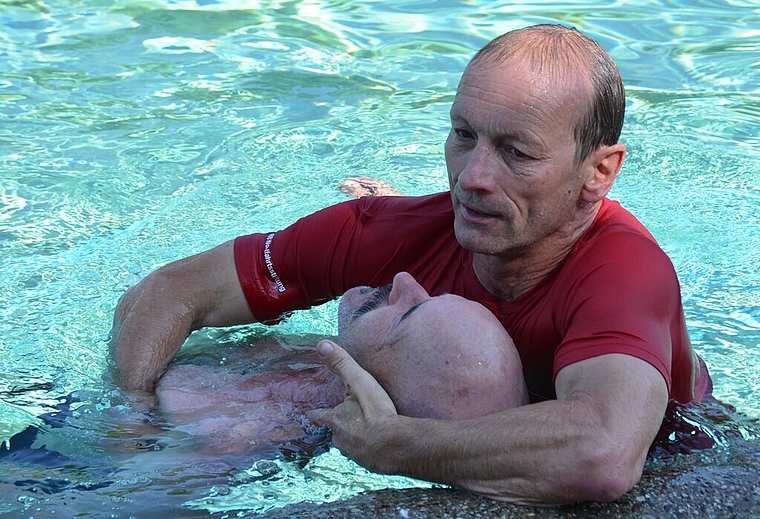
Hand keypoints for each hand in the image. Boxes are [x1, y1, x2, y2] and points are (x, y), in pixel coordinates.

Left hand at [309, 339, 397, 470]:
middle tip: (351, 419)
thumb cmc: (377, 414)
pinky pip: (366, 454)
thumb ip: (342, 364)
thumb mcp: (360, 383)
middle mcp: (340, 439)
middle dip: (341, 426)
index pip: (319, 415)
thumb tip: (322, 345)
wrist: (397, 446)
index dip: (317, 413)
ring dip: (356, 437)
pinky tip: (381, 444)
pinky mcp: (370, 463)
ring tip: (368, 431)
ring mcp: (355, 454)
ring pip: (350, 444)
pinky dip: (370, 449)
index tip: (313, 413)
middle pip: (336, 431)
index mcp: (335, 420)